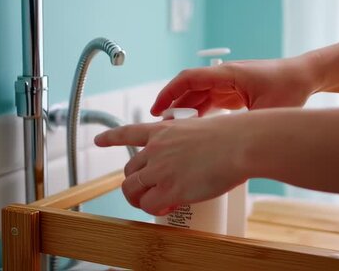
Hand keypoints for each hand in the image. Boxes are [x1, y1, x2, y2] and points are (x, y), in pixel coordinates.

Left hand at [94, 115, 251, 215]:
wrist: (239, 144)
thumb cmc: (231, 136)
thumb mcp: (200, 129)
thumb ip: (188, 142)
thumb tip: (191, 160)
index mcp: (163, 130)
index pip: (128, 132)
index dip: (111, 138)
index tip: (99, 140)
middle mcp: (155, 149)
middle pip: (129, 170)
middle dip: (136, 182)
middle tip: (149, 190)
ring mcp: (160, 169)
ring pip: (132, 189)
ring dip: (139, 199)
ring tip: (152, 204)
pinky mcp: (169, 189)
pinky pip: (149, 205)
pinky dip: (155, 209)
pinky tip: (167, 207)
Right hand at [150, 56, 318, 116]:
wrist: (306, 76)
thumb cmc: (291, 87)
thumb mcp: (268, 111)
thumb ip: (246, 126)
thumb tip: (227, 147)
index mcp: (229, 74)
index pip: (190, 79)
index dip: (170, 93)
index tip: (157, 109)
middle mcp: (225, 76)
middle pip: (190, 89)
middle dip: (173, 107)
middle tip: (161, 129)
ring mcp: (229, 83)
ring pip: (199, 96)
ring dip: (186, 112)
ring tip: (173, 132)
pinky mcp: (235, 91)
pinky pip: (210, 101)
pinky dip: (200, 114)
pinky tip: (194, 130)